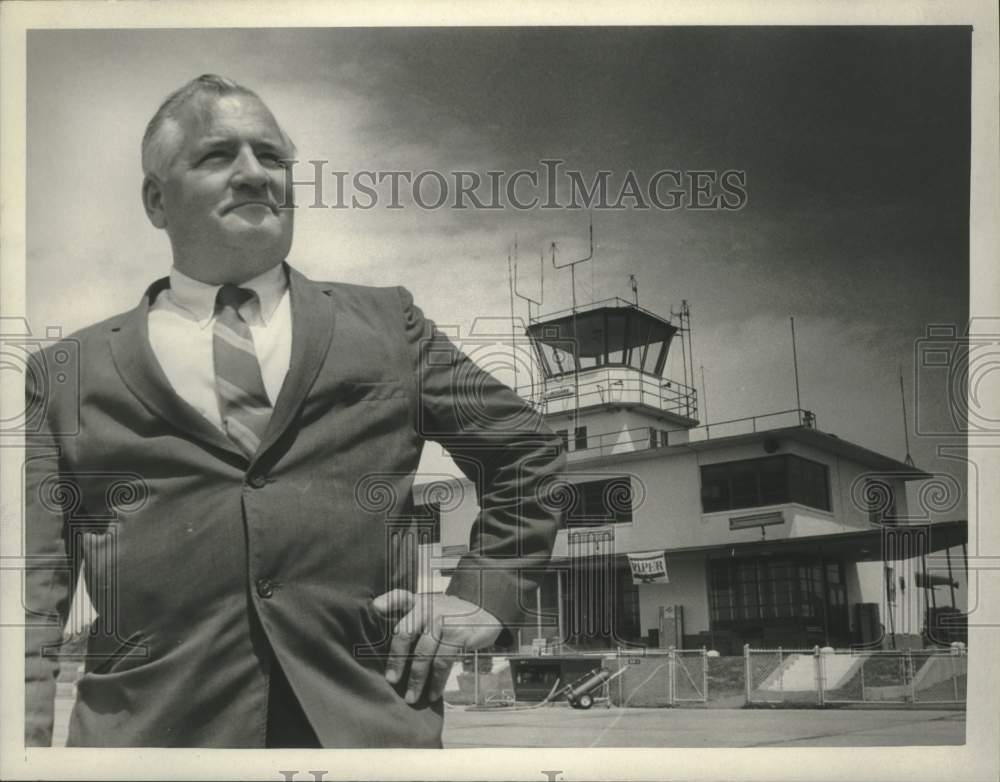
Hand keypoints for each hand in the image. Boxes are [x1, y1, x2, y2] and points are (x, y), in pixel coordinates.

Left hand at [371, 589, 502, 704]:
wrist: (486, 611)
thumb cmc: (450, 616)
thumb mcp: (431, 610)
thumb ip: (411, 621)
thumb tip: (389, 656)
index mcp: (418, 602)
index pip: (399, 597)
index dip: (387, 602)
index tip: (376, 608)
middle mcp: (428, 608)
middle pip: (406, 633)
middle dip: (396, 659)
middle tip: (391, 680)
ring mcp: (444, 620)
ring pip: (424, 653)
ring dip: (416, 679)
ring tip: (410, 697)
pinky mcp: (459, 634)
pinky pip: (443, 662)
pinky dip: (437, 682)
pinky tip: (432, 694)